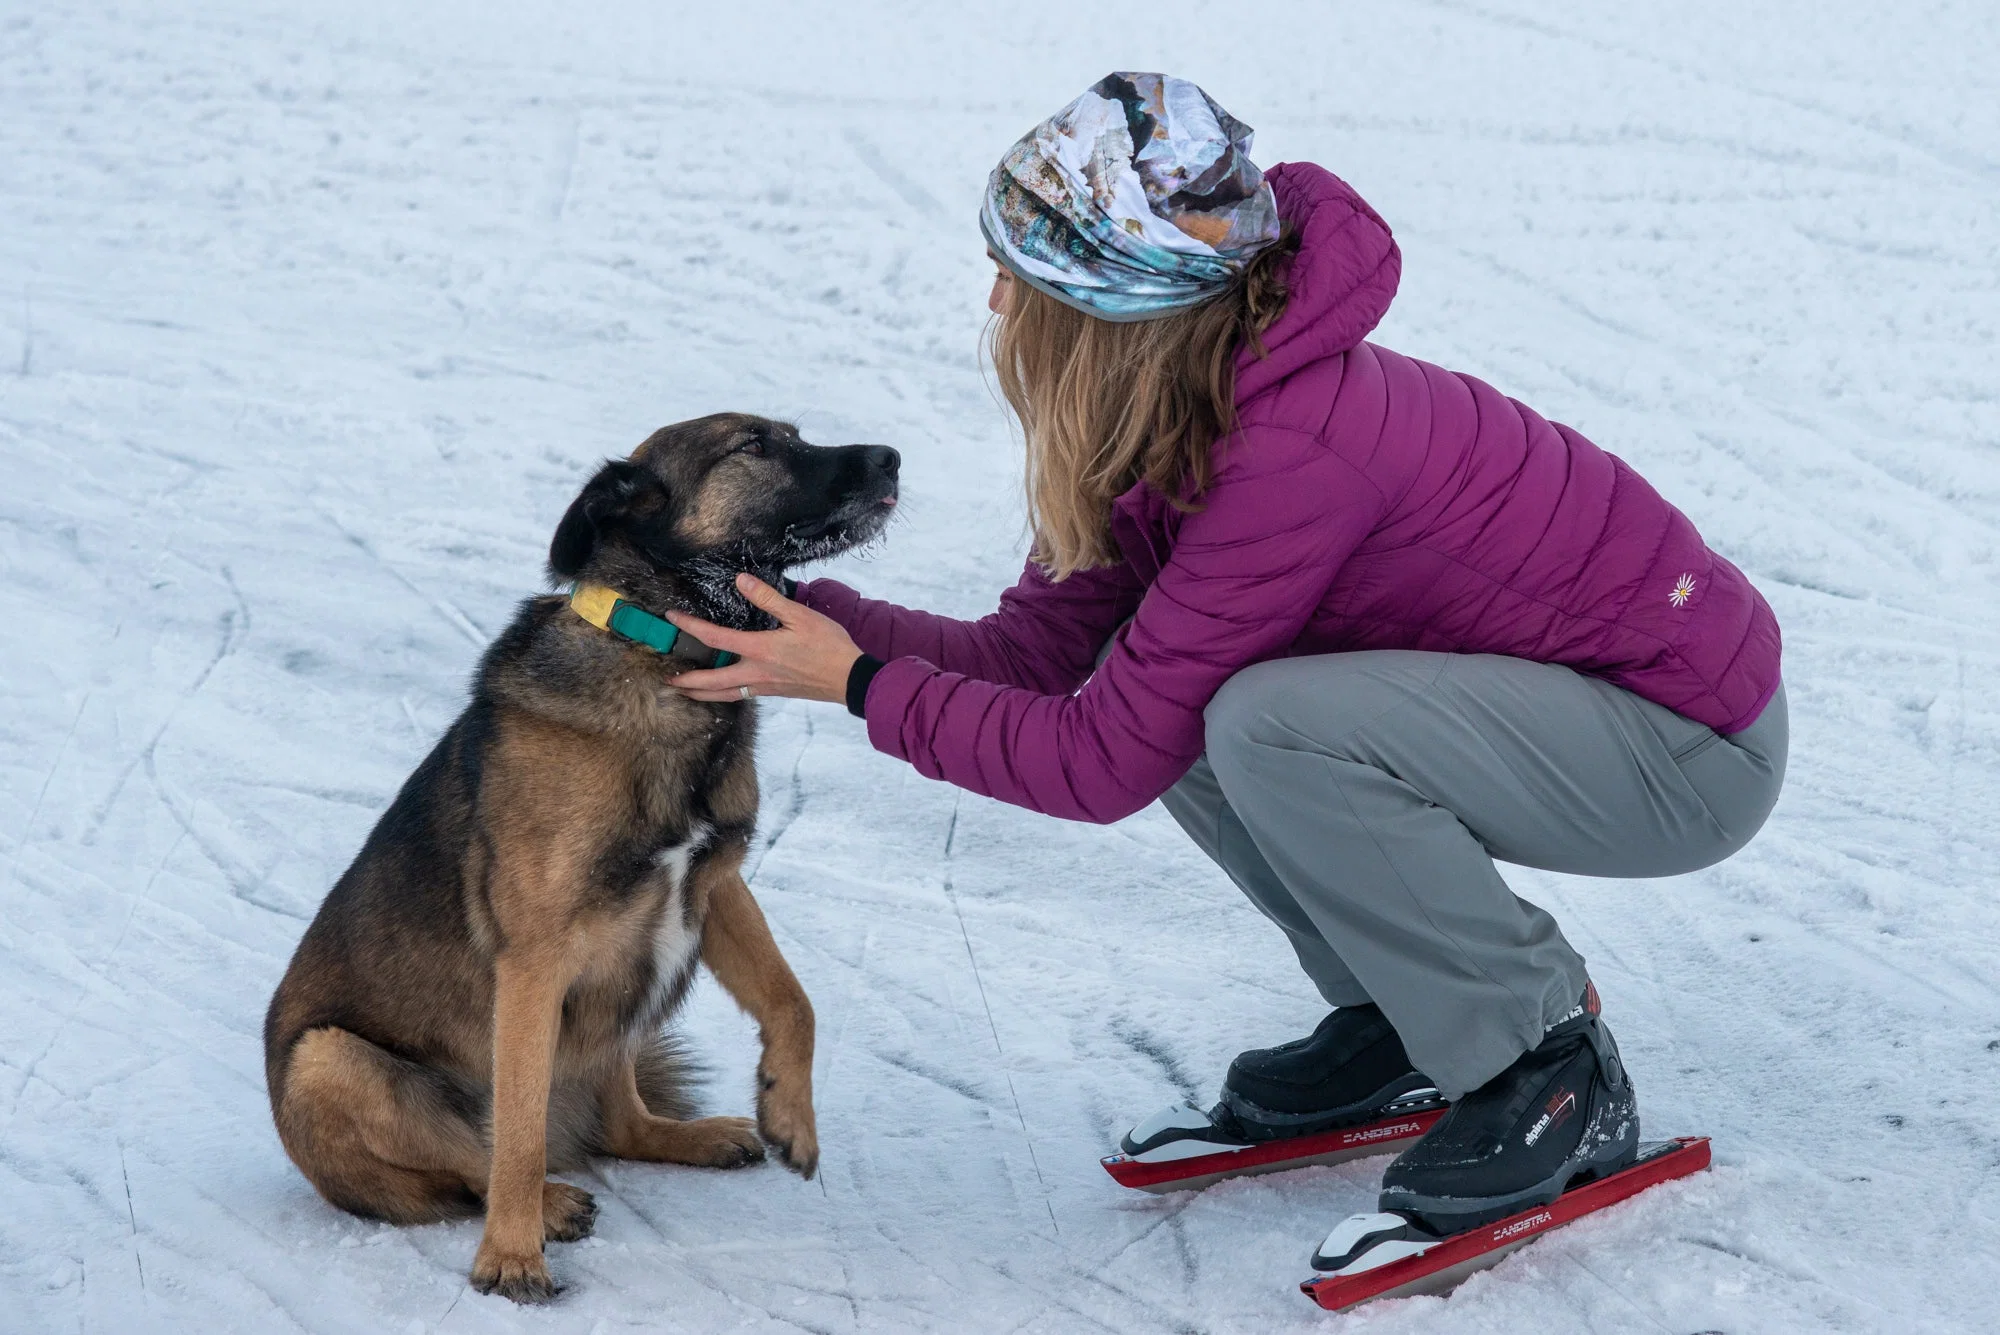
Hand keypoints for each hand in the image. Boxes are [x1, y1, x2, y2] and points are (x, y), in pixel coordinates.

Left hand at [667, 574, 860, 704]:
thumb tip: (741, 580)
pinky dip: (724, 696)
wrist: (849, 678)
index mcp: (759, 650)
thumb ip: (768, 598)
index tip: (671, 618)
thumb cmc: (828, 645)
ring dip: (702, 695)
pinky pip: (741, 696)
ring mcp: (764, 686)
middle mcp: (756, 672)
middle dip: (687, 682)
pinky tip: (724, 691)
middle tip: (667, 680)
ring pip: (724, 695)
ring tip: (686, 693)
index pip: (714, 637)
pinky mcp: (774, 692)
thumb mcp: (800, 616)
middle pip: (711, 682)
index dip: (689, 627)